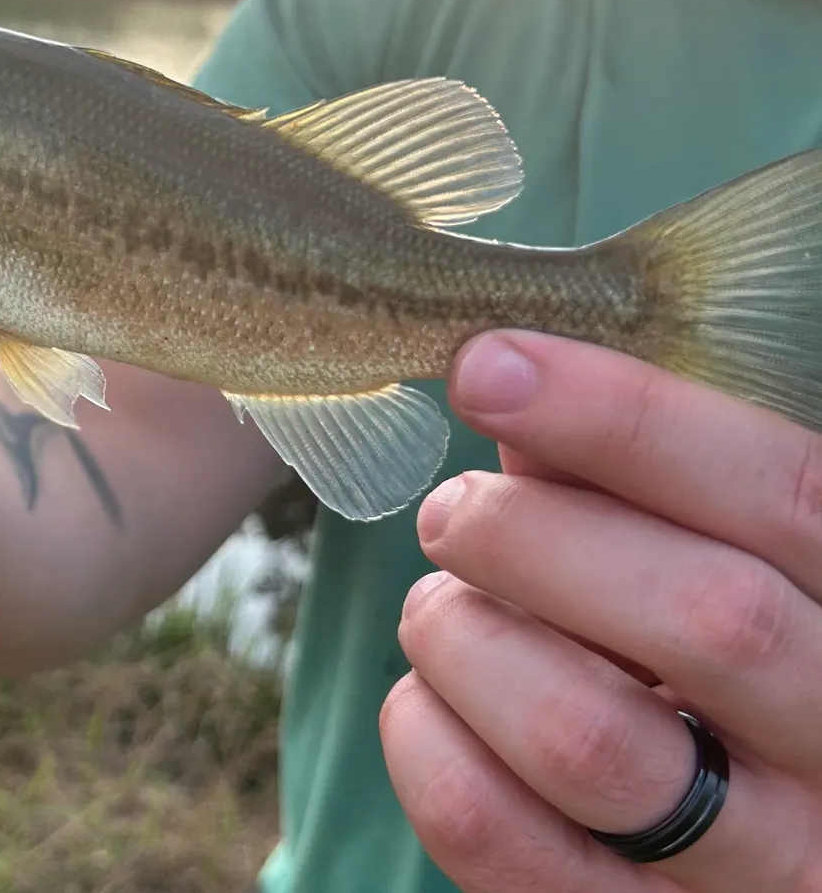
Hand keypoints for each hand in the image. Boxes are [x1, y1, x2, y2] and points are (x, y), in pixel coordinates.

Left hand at [381, 332, 821, 891]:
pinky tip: (426, 704)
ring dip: (469, 639)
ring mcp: (770, 867)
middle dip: (532, 533)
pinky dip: (430, 748)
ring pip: (592, 739)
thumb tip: (511, 389)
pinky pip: (508, 845)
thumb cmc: (716, 658)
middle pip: (705, 616)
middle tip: (452, 513)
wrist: (761, 832)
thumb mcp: (719, 556)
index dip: (627, 418)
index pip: (785, 496)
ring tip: (440, 609)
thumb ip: (635, 482)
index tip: (488, 368)